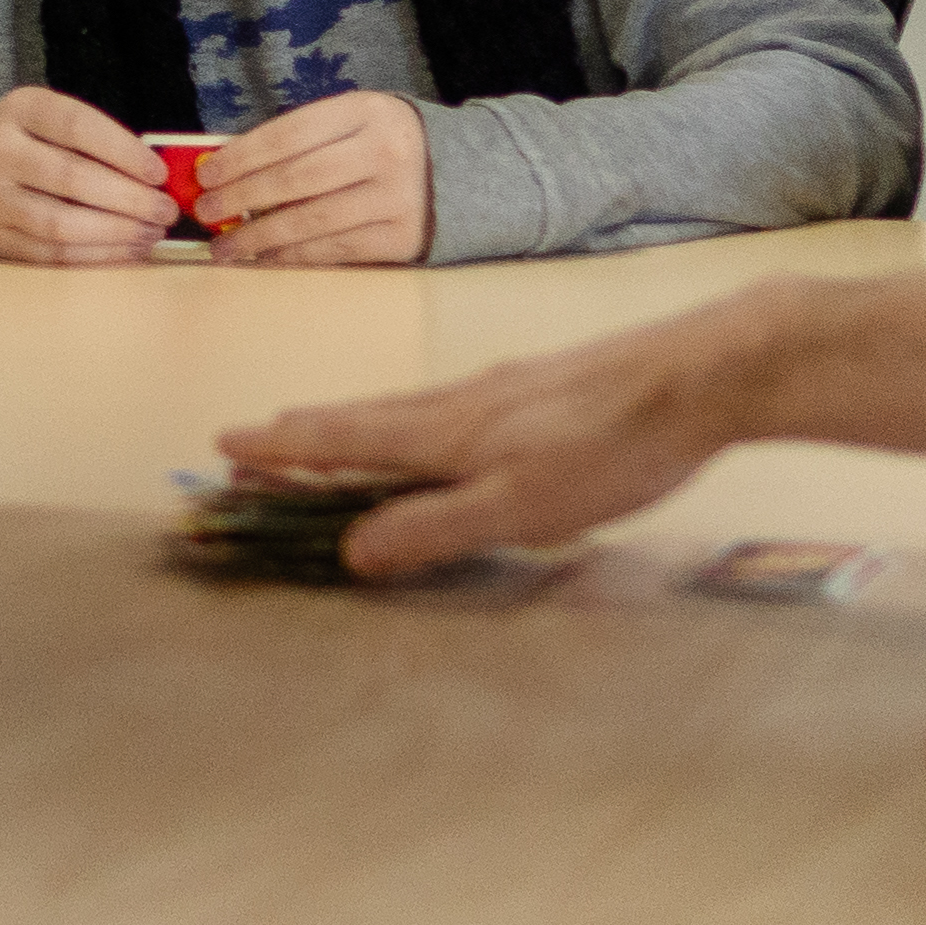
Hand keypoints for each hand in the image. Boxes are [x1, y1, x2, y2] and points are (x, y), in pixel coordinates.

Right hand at [0, 87, 178, 263]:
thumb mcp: (50, 119)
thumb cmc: (28, 141)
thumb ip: (96, 139)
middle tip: (165, 210)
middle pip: (72, 178)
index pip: (78, 127)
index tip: (159, 173)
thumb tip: (155, 177)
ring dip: (116, 233)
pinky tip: (125, 250)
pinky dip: (95, 255)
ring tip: (151, 233)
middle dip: (129, 199)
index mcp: (20, 111)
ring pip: (61, 223)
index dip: (124, 151)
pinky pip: (51, 253)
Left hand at [199, 92, 428, 265]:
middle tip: (205, 211)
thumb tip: (233, 172)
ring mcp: (396, 197)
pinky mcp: (403, 237)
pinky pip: (334, 250)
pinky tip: (265, 259)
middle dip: (241, 197)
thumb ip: (305, 140)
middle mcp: (384, 151)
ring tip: (223, 247)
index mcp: (366, 111)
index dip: (241, 156)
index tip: (206, 174)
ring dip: (258, 237)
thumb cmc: (391, 144)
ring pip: (310, 221)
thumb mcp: (357, 122)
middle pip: (295, 179)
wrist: (469, 173)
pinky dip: (293, 257)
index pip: (289, 134)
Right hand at [214, 308, 758, 574]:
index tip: (226, 445)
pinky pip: (449, 404)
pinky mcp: (543, 386)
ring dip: (353, 422)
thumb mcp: (516, 509)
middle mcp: (461, 402)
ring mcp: (503, 389)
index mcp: (443, 434)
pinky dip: (409, 417)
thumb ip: (432, 529)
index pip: (341, 442)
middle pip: (363, 417)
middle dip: (302, 431)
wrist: (700, 375)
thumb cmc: (609, 449)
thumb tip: (349, 550)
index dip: (282, 449)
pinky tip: (438, 422)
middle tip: (252, 437)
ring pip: (406, 408)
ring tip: (326, 428)